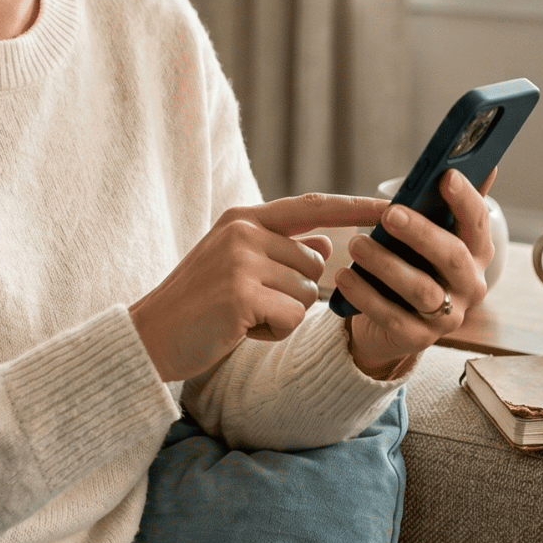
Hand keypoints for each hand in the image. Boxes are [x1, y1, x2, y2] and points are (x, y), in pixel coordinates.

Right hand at [128, 193, 389, 382]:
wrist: (150, 335)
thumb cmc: (198, 304)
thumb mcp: (236, 264)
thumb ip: (280, 250)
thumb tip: (328, 245)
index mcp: (244, 218)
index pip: (313, 207)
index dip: (355, 207)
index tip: (392, 207)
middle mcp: (245, 232)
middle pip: (315, 263)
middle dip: (293, 292)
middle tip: (248, 303)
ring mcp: (242, 260)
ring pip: (306, 293)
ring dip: (282, 315)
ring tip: (240, 315)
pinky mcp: (241, 293)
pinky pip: (292, 317)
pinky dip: (272, 332)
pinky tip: (239, 329)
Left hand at [336, 168, 496, 378]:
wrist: (389, 323)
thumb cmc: (409, 264)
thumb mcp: (424, 234)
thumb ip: (440, 204)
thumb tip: (468, 159)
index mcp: (476, 252)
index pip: (478, 221)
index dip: (465, 199)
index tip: (445, 175)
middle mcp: (470, 285)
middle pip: (451, 256)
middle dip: (420, 232)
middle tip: (389, 213)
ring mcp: (447, 315)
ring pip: (421, 289)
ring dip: (386, 264)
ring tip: (355, 245)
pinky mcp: (419, 339)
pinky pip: (392, 316)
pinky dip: (366, 295)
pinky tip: (345, 278)